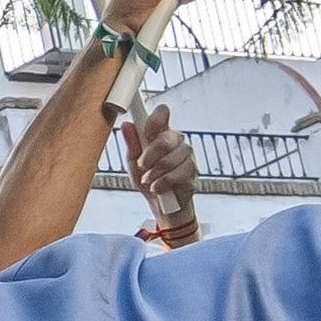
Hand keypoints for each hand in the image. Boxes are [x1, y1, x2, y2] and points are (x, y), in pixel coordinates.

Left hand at [121, 107, 196, 223]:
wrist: (162, 207)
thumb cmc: (148, 180)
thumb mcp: (133, 163)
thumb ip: (131, 144)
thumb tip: (127, 125)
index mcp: (161, 133)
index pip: (162, 113)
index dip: (154, 119)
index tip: (144, 132)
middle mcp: (177, 140)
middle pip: (166, 138)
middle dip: (149, 155)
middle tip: (142, 166)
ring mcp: (188, 155)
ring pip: (171, 158)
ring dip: (155, 172)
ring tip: (149, 181)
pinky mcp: (193, 172)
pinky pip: (178, 174)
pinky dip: (163, 183)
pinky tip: (158, 188)